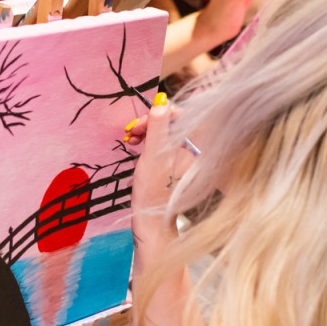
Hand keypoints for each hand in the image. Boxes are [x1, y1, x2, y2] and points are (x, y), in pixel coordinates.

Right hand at [129, 96, 195, 240]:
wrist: (151, 223)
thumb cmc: (153, 191)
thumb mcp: (154, 155)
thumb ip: (159, 127)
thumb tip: (162, 101)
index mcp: (195, 146)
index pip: (181, 115)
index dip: (159, 114)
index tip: (140, 124)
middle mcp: (193, 150)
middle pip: (172, 122)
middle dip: (150, 123)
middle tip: (132, 131)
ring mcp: (184, 157)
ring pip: (165, 132)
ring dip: (147, 131)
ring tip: (131, 139)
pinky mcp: (174, 164)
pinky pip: (163, 143)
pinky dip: (148, 141)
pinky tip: (136, 145)